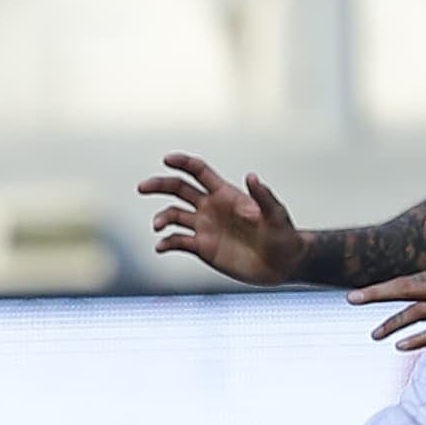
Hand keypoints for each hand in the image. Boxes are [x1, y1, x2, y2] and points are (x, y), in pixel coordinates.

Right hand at [141, 153, 308, 286]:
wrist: (282, 265)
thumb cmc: (283, 236)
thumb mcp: (276, 216)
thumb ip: (263, 196)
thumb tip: (251, 176)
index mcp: (226, 195)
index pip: (199, 172)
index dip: (183, 163)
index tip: (168, 159)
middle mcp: (211, 208)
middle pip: (178, 189)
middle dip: (158, 185)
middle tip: (142, 187)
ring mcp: (205, 228)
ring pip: (173, 216)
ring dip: (162, 219)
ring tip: (158, 227)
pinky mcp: (202, 248)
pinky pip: (177, 242)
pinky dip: (165, 243)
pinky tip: (162, 247)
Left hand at [349, 219, 425, 348]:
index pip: (403, 282)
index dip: (378, 288)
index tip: (354, 296)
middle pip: (404, 290)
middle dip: (376, 295)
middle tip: (350, 299)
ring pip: (419, 313)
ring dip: (394, 324)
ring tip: (374, 335)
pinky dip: (420, 339)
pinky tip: (401, 346)